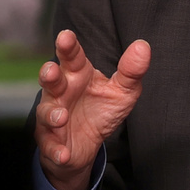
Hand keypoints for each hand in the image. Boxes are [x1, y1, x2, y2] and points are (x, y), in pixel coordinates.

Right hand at [34, 29, 150, 189]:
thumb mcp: (122, 91)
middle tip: (52, 70)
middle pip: (51, 80)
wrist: (87, 146)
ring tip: (62, 117)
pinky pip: (50, 146)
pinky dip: (56, 151)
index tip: (66, 36)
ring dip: (52, 114)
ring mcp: (52, 117)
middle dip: (49, 75)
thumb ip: (131, 71)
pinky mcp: (52, 142)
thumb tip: (143, 47)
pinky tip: (63, 153)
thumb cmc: (101, 110)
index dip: (68, 46)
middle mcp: (61, 92)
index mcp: (78, 75)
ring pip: (46, 112)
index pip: (72, 57)